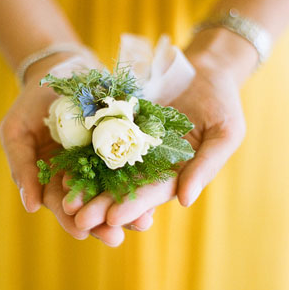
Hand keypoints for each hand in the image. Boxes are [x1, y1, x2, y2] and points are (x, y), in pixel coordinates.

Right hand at [0, 50, 126, 244]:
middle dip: (103, 223)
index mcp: (52, 179)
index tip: (79, 232)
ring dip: (129, 209)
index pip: (60, 204)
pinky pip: (138, 165)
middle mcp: (81, 176)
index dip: (69, 218)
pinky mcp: (127, 144)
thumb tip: (30, 207)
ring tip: (143, 223)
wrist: (62, 68)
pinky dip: (145, 180)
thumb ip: (22, 167)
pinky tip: (157, 193)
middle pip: (92, 204)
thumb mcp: (15, 131)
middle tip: (115, 238)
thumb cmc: (31, 102)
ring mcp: (106, 162)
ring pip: (117, 191)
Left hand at [70, 33, 249, 242]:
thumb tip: (184, 201)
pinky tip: (63, 168)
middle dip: (101, 205)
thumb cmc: (223, 103)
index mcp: (175, 174)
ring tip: (65, 202)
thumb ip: (205, 167)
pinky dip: (81, 156)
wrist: (204, 69)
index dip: (133, 207)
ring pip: (105, 171)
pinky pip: (96, 142)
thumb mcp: (225, 133)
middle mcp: (149, 166)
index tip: (113, 219)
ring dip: (86, 187)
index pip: (152, 195)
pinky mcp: (117, 125)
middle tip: (79, 220)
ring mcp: (130, 145)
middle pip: (122, 189)